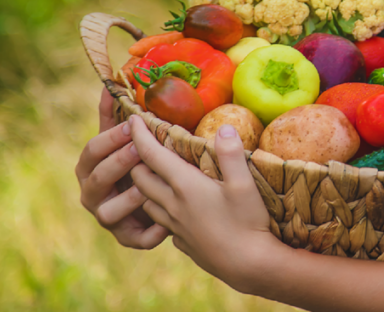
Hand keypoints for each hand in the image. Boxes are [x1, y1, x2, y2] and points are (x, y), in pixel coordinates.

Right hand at [75, 89, 170, 248]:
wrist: (152, 200)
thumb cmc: (135, 161)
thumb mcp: (124, 139)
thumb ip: (114, 114)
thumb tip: (110, 82)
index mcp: (89, 167)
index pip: (91, 151)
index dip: (109, 139)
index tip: (130, 125)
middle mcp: (92, 193)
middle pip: (97, 179)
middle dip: (118, 163)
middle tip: (140, 150)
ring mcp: (107, 217)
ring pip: (108, 212)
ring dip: (128, 199)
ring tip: (148, 187)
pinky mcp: (127, 238)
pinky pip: (134, 238)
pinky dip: (149, 232)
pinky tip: (165, 224)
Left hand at [128, 114, 279, 284]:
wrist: (248, 266)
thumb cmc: (248, 223)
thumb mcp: (245, 184)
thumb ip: (231, 154)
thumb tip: (223, 127)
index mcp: (184, 185)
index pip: (152, 154)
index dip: (140, 134)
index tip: (134, 117)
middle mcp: (173, 204)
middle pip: (140, 177)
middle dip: (137, 158)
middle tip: (144, 144)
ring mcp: (175, 225)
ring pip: (147, 200)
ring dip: (145, 184)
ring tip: (155, 173)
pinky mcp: (182, 241)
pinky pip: (161, 221)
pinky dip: (160, 207)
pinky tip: (175, 206)